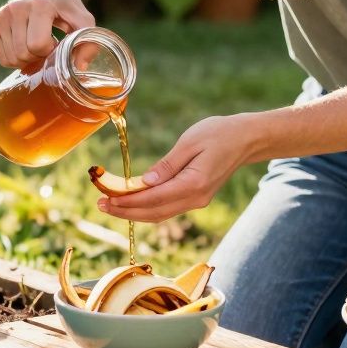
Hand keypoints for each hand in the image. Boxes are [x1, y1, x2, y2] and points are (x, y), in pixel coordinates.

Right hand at [0, 0, 93, 68]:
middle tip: (47, 44)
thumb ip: (88, 43)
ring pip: (11, 59)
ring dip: (27, 59)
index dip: (49, 50)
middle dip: (38, 57)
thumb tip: (79, 68)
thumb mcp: (83, 20)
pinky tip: (25, 44)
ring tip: (36, 43)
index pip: (37, 45)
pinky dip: (16, 58)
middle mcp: (15, 8)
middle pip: (23, 54)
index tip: (56, 41)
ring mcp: (1, 15)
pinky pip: (3, 58)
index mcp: (39, 5)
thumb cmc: (64, 6)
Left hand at [98, 114, 255, 222]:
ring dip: (133, 212)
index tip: (105, 199)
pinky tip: (131, 202)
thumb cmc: (219, 133)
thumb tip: (145, 182)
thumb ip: (167, 165)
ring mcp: (197, 200)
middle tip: (100, 204)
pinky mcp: (196, 197)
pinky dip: (147, 208)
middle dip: (125, 211)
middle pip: (153, 212)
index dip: (127, 202)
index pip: (153, 199)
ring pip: (159, 214)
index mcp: (194, 183)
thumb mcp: (190, 141)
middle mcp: (195, 198)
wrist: (246, 139)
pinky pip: (167, 208)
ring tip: (110, 205)